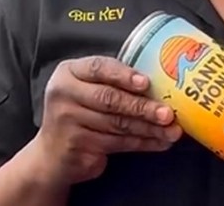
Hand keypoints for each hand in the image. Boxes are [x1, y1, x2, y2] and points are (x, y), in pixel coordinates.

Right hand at [29, 56, 182, 187]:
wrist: (51, 154)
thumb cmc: (79, 111)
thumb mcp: (87, 89)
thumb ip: (112, 82)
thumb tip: (161, 84)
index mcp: (69, 72)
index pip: (99, 68)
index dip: (124, 75)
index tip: (146, 83)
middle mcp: (64, 94)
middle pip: (110, 99)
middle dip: (143, 106)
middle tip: (167, 113)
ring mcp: (67, 122)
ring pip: (118, 124)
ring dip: (149, 128)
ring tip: (172, 130)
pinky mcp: (77, 146)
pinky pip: (118, 143)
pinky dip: (143, 143)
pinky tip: (160, 142)